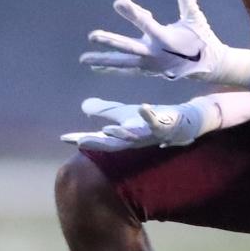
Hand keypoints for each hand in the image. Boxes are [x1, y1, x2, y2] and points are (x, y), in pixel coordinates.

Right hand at [61, 97, 219, 151]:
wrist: (185, 122)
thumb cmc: (154, 120)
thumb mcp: (126, 113)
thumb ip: (105, 111)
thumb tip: (83, 107)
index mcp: (124, 136)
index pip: (100, 139)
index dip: (83, 139)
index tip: (64, 138)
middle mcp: (136, 139)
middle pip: (114, 143)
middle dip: (98, 143)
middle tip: (82, 142)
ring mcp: (151, 134)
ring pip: (135, 137)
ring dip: (122, 134)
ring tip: (109, 129)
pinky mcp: (166, 126)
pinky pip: (157, 122)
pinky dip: (149, 116)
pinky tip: (142, 107)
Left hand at [80, 0, 249, 84]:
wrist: (207, 66)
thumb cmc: (201, 39)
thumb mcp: (195, 18)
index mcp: (166, 38)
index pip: (145, 23)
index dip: (133, 12)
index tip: (118, 2)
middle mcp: (154, 53)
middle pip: (128, 47)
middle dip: (110, 41)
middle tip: (92, 35)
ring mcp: (149, 65)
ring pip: (123, 62)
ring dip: (103, 60)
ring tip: (83, 59)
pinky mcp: (148, 71)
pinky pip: (126, 70)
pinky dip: (111, 69)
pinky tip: (96, 67)